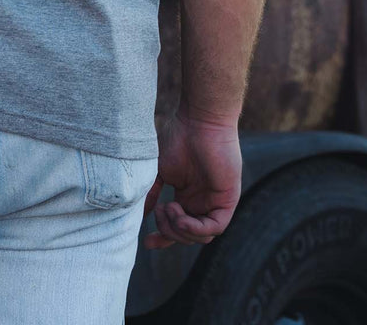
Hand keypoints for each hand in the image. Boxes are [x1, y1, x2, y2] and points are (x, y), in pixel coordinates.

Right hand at [141, 110, 241, 248]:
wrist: (199, 122)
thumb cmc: (179, 138)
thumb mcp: (159, 170)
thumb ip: (151, 193)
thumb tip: (139, 214)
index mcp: (187, 196)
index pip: (177, 227)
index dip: (163, 239)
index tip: (147, 244)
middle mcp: (202, 202)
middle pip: (187, 236)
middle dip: (169, 232)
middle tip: (159, 212)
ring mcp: (215, 202)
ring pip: (201, 237)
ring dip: (180, 230)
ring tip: (169, 208)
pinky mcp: (228, 200)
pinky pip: (215, 227)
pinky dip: (196, 228)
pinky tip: (181, 216)